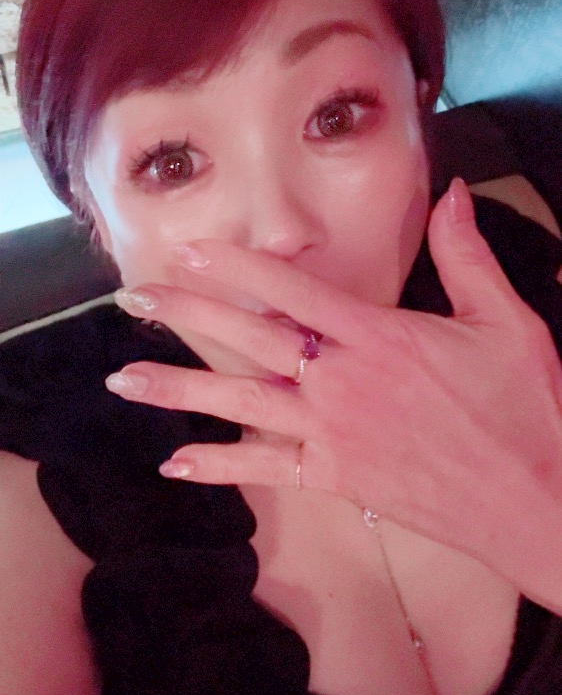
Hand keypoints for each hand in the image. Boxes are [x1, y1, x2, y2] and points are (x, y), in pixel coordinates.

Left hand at [106, 179, 561, 606]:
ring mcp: (335, 435)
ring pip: (242, 405)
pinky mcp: (339, 479)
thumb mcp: (506, 321)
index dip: (235, 265)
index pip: (291, 290)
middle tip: (131, 299)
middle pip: (249, 339)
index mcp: (380, 337)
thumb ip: (467, 255)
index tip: (188, 248)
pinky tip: (176, 464)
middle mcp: (344, 383)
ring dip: (179, 390)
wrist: (537, 501)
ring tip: (124, 381)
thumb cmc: (525, 409)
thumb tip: (452, 192)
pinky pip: (269, 471)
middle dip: (186, 314)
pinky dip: (221, 467)